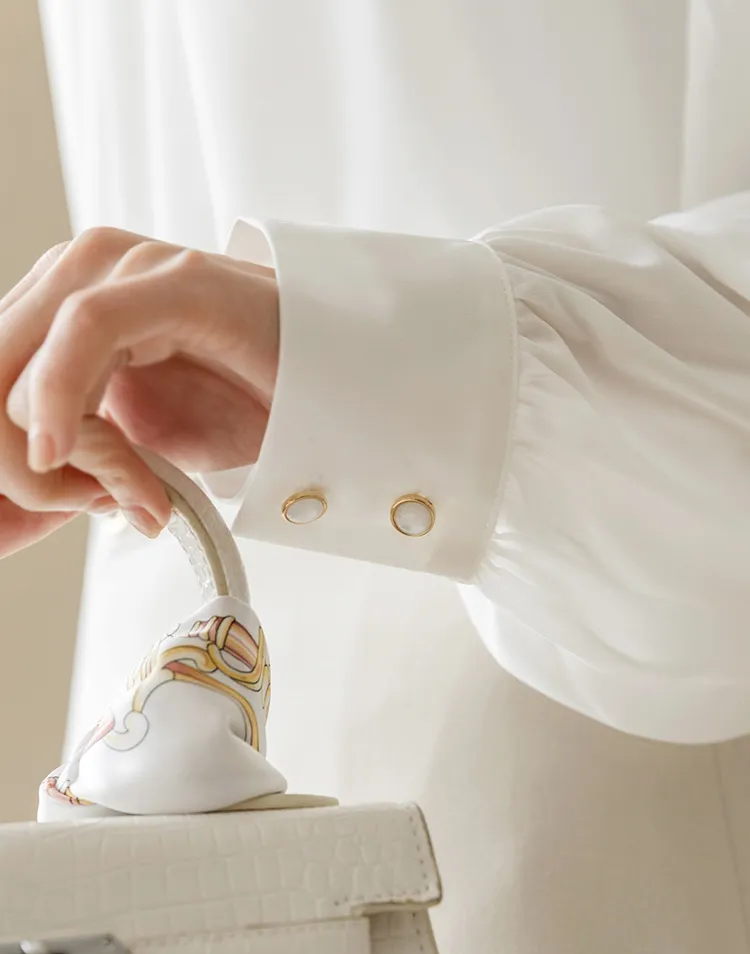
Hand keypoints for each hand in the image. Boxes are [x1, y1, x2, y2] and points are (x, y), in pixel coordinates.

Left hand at [0, 227, 278, 556]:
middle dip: (10, 455)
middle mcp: (83, 271)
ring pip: (16, 357)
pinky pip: (84, 330)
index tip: (32, 510)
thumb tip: (24, 488)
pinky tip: (61, 452)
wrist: (344, 389)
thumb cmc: (250, 406)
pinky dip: (60, 399)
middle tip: (76, 504)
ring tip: (114, 491)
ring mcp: (126, 266)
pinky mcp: (172, 278)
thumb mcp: (138, 444)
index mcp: (64, 301)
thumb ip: (77, 453)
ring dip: (42, 445)